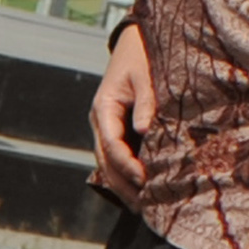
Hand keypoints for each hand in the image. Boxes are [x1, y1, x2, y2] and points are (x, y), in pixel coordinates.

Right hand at [87, 27, 156, 203]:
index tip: (145, 180)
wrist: (135, 41)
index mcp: (104, 108)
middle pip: (106, 161)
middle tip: (144, 207)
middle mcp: (101, 121)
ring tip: (142, 207)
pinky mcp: (117, 128)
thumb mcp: (146, 75)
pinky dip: (127, 173)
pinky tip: (142, 189)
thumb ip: (147, 101)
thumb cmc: (143, 55)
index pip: (111, 144)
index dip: (127, 165)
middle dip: (123, 185)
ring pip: (108, 163)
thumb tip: (146, 130)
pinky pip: (118, 156)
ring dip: (123, 184)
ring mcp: (106, 126)